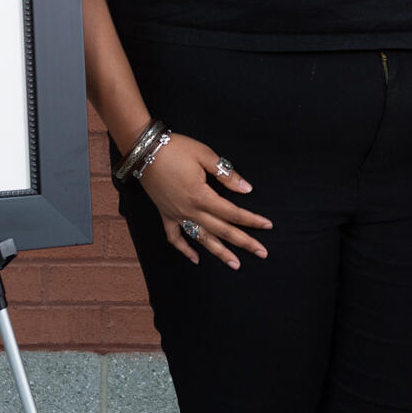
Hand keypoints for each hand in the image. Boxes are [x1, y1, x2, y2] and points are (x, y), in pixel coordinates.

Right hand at [137, 134, 271, 268]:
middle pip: (222, 231)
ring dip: (220, 253)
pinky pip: (174, 237)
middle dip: (244, 242)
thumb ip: (226, 174)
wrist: (143, 149)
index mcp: (201, 196)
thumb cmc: (176, 148)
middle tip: (262, 252)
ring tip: (235, 264)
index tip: (267, 225)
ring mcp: (176, 215)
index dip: (251, 220)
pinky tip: (195, 258)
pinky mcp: (165, 214)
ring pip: (201, 239)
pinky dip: (184, 249)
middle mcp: (190, 210)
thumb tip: (246, 188)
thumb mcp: (205, 155)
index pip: (232, 213)